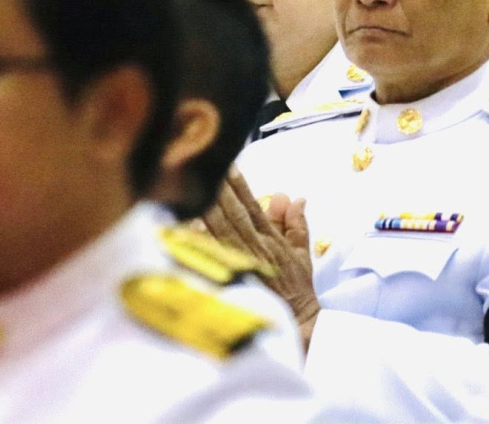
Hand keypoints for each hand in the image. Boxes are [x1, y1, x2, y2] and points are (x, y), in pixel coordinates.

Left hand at [202, 169, 319, 347]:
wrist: (298, 324)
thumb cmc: (297, 290)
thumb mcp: (302, 254)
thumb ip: (296, 224)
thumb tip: (294, 197)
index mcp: (270, 239)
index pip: (251, 205)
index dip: (239, 184)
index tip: (228, 164)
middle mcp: (254, 247)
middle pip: (232, 212)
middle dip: (219, 187)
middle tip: (206, 164)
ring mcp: (240, 263)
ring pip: (219, 229)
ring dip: (206, 206)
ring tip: (192, 185)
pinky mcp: (230, 279)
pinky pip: (211, 255)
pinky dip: (199, 238)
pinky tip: (185, 223)